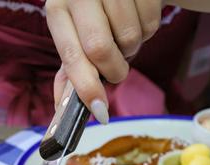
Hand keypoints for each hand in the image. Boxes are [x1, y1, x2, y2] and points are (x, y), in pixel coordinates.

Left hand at [47, 0, 162, 123]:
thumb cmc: (92, 13)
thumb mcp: (73, 33)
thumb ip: (71, 68)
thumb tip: (61, 107)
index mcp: (58, 10)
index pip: (72, 55)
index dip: (86, 88)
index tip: (100, 111)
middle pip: (100, 49)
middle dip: (113, 70)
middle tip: (116, 70)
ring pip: (129, 37)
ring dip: (132, 49)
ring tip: (124, 37)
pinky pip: (151, 23)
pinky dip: (148, 31)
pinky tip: (137, 19)